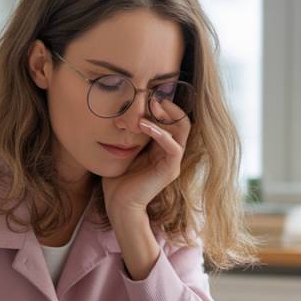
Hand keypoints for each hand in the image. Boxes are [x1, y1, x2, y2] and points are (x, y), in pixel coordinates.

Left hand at [102, 96, 190, 217]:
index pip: (172, 120)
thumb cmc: (118, 180)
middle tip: (151, 98)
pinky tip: (143, 125)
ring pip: (182, 129)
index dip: (163, 106)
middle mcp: (171, 153)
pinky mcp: (171, 169)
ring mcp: (173, 161)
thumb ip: (129, 134)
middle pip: (182, 121)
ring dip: (166, 115)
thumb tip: (122, 113)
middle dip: (168, 107)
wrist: (120, 204)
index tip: (147, 96)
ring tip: (150, 107)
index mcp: (162, 148)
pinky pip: (174, 146)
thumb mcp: (124, 150)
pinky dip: (160, 132)